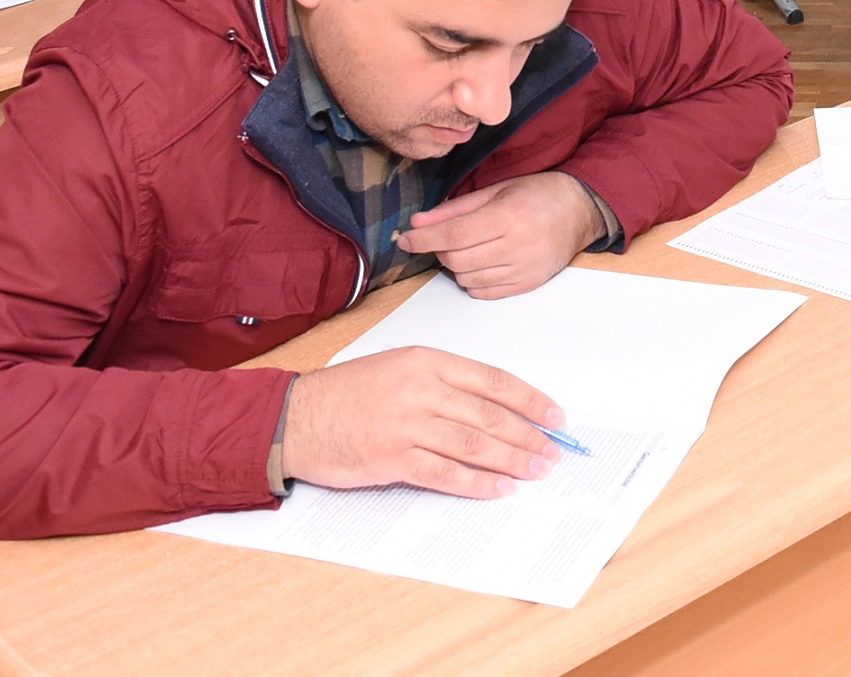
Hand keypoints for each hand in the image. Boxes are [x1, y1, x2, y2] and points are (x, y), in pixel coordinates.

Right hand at [281, 346, 564, 498]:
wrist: (295, 417)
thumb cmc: (347, 393)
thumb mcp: (396, 367)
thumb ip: (441, 382)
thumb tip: (493, 406)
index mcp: (426, 361)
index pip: (492, 379)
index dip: (530, 400)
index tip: (555, 416)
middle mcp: (420, 389)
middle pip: (489, 414)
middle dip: (528, 436)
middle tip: (553, 452)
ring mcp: (406, 424)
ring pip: (473, 443)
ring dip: (511, 461)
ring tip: (535, 471)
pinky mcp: (391, 458)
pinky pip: (445, 473)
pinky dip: (476, 483)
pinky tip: (498, 490)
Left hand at [395, 173, 602, 300]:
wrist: (579, 211)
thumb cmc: (538, 195)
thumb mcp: (496, 190)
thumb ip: (455, 209)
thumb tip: (418, 222)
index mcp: (509, 216)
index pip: (454, 235)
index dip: (424, 239)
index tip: (405, 239)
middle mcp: (518, 245)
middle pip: (457, 259)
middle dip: (438, 250)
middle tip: (441, 238)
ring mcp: (524, 269)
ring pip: (467, 279)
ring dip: (456, 266)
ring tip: (466, 248)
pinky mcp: (527, 285)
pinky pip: (484, 293)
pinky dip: (472, 281)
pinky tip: (480, 263)